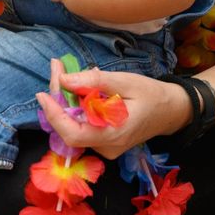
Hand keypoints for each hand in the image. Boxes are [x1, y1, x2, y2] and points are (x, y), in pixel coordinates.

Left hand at [35, 59, 189, 159]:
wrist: (171, 111)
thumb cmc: (151, 95)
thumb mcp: (125, 82)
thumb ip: (95, 81)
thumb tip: (65, 79)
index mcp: (112, 136)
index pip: (72, 134)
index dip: (54, 115)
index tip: (42, 93)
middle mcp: (104, 147)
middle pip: (68, 127)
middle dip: (58, 98)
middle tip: (57, 67)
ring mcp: (103, 147)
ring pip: (73, 125)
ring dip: (65, 99)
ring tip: (63, 71)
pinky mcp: (102, 142)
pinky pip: (81, 124)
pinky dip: (76, 105)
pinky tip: (79, 85)